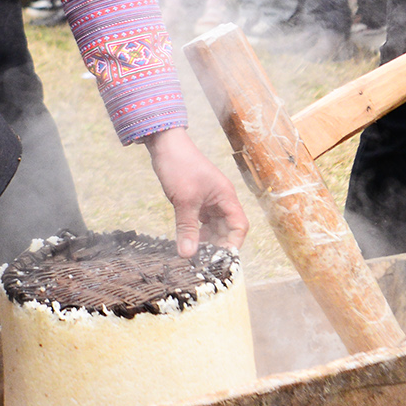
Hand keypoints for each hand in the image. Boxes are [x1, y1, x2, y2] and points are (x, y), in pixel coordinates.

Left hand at [142, 128, 249, 256]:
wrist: (165, 144)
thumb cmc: (180, 166)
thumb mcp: (184, 200)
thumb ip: (187, 228)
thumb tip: (188, 255)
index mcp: (226, 197)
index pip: (239, 226)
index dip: (233, 244)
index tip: (219, 260)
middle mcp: (221, 200)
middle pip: (227, 229)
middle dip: (218, 246)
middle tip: (203, 261)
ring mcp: (209, 200)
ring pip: (214, 227)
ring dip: (206, 240)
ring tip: (193, 254)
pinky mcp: (197, 200)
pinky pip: (201, 221)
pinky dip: (196, 232)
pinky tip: (186, 240)